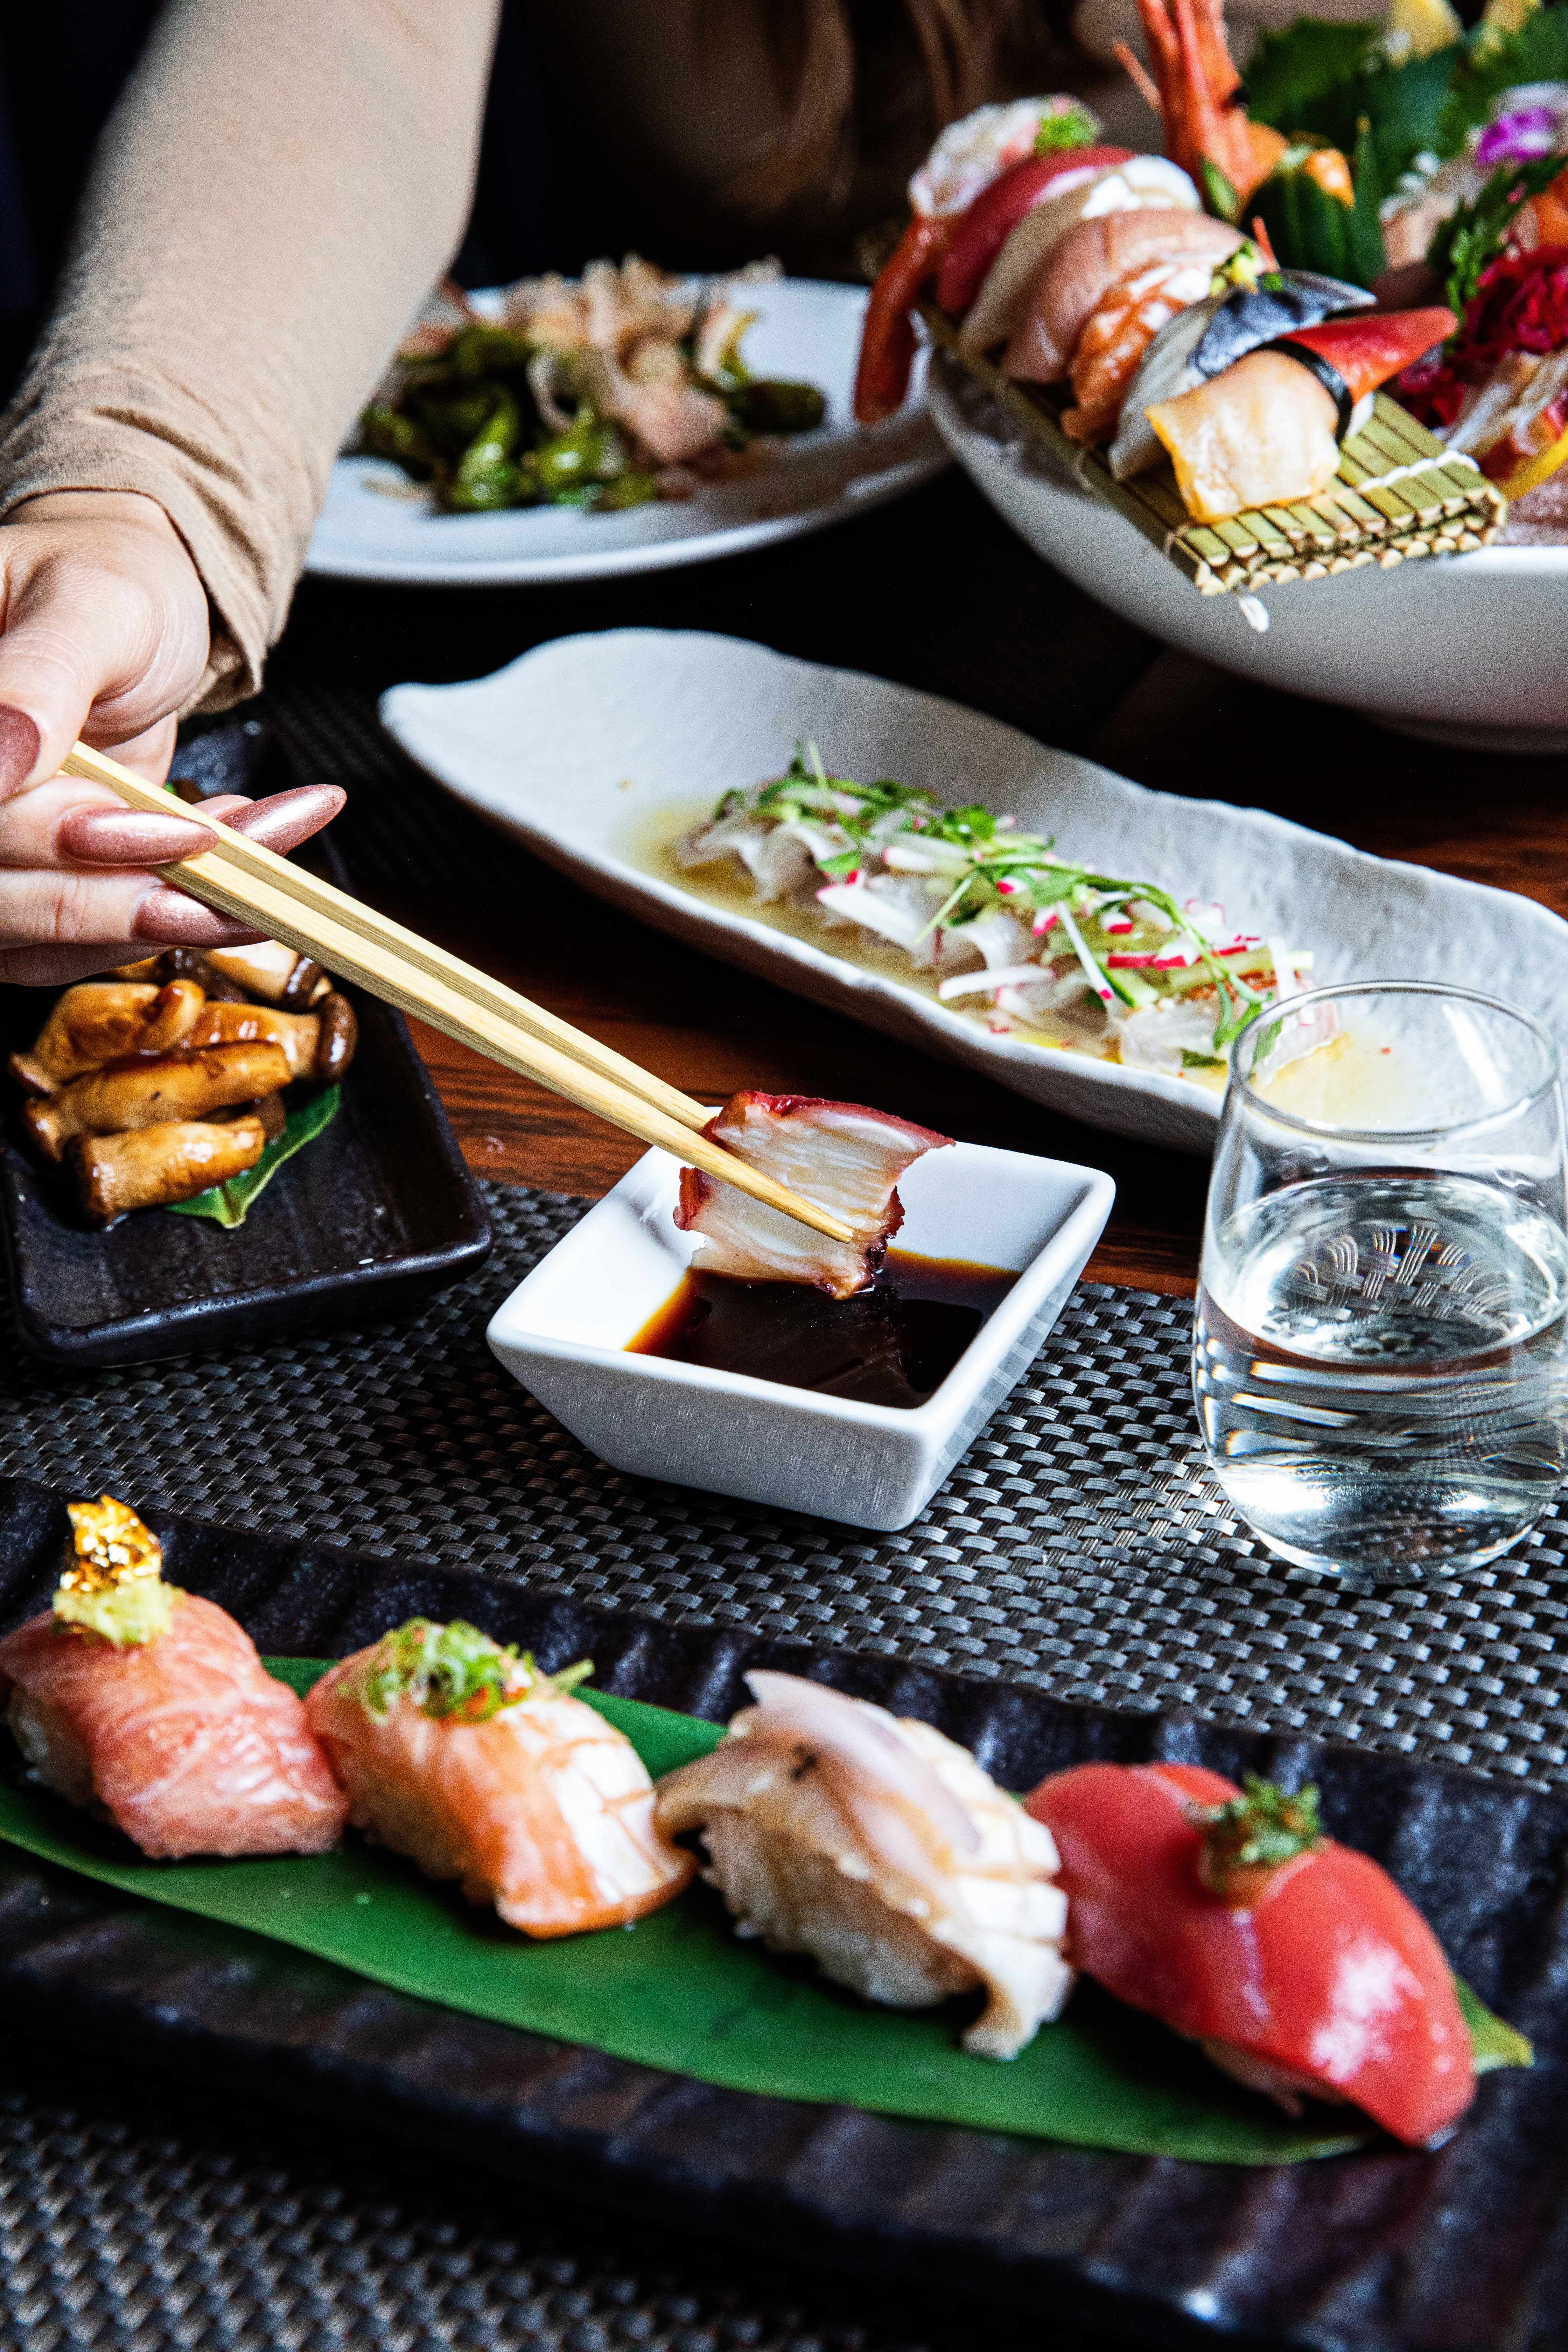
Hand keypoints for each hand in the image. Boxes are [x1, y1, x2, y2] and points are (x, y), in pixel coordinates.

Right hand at [0, 491, 340, 984]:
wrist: (141, 599)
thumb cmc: (111, 575)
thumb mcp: (91, 607)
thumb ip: (37, 684)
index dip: (60, 837)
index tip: (177, 832)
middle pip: (8, 894)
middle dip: (137, 889)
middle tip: (240, 848)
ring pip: (52, 934)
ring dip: (172, 910)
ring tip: (263, 857)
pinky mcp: (45, 876)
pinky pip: (98, 932)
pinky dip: (178, 909)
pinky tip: (239, 856)